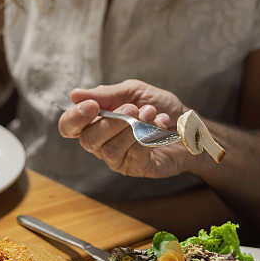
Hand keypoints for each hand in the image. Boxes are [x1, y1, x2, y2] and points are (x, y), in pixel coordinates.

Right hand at [58, 80, 195, 177]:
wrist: (190, 124)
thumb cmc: (159, 108)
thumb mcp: (134, 92)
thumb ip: (107, 94)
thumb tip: (74, 95)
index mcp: (96, 123)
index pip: (69, 127)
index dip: (74, 118)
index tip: (93, 106)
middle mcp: (102, 144)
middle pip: (88, 140)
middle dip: (112, 122)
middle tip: (134, 108)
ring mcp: (119, 159)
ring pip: (110, 150)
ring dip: (133, 128)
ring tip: (151, 114)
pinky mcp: (138, 168)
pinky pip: (133, 156)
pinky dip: (148, 137)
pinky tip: (160, 125)